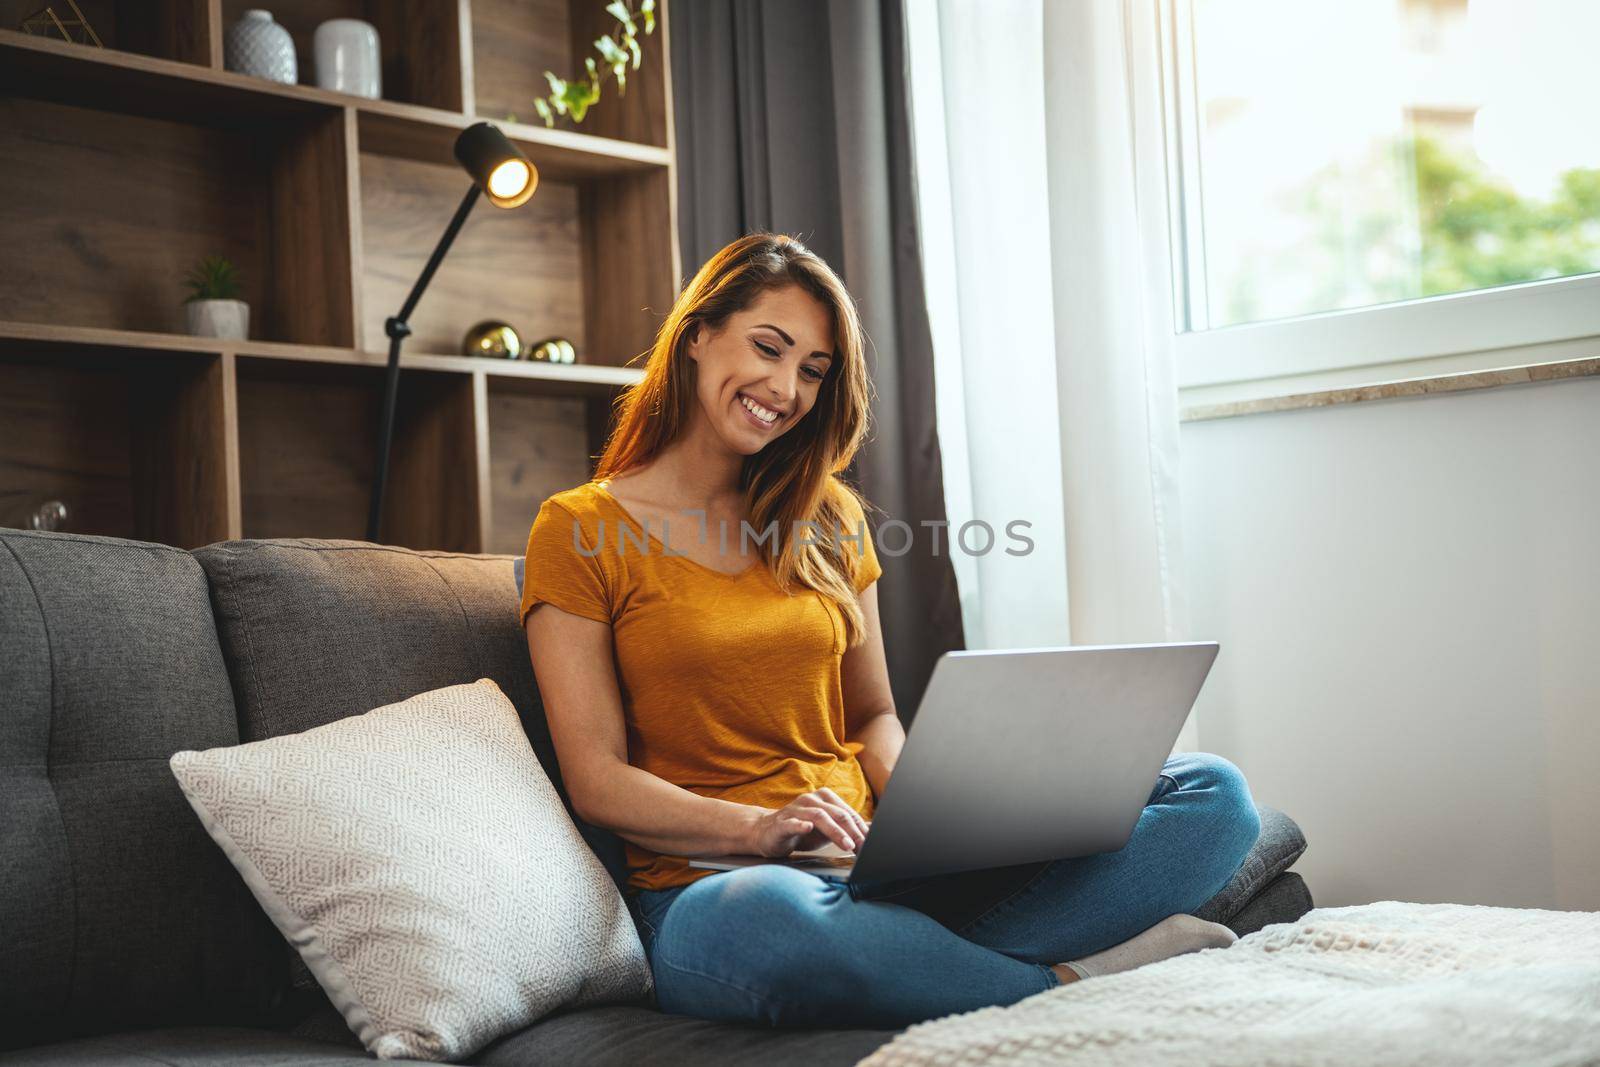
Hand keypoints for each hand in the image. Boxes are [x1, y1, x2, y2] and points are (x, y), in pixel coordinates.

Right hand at [747, 787, 871, 857]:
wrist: (767, 832)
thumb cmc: (802, 830)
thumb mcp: (826, 829)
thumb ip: (845, 829)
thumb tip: (870, 832)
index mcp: (824, 798)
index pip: (847, 813)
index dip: (861, 830)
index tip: (871, 845)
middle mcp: (811, 799)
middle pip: (837, 814)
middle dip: (853, 832)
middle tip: (863, 847)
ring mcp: (795, 809)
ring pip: (819, 817)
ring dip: (835, 831)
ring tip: (847, 845)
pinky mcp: (781, 822)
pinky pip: (792, 822)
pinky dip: (800, 825)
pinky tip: (808, 828)